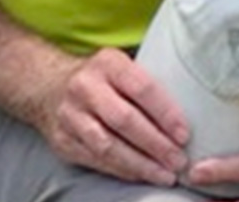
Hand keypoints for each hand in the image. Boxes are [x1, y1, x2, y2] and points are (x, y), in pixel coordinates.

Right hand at [36, 46, 190, 184]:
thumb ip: (144, 78)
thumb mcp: (119, 64)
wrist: (46, 84)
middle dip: (156, 144)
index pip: (142, 88)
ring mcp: (71, 116)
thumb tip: (192, 98)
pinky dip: (121, 170)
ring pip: (108, 146)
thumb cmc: (99, 76)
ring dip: (140, 164)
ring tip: (165, 174)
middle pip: (125, 121)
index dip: (165, 113)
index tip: (184, 133)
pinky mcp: (62, 141)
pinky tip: (141, 175)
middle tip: (179, 160)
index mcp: (108, 63)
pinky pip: (96, 160)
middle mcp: (86, 88)